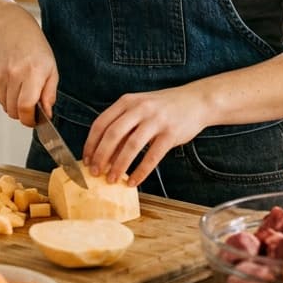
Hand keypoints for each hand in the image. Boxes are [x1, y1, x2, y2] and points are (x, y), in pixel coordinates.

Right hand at [0, 10, 58, 126]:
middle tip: (31, 107)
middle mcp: (14, 74)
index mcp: (33, 72)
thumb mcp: (52, 69)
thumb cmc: (35, 49)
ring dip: (14, 105)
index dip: (29, 120)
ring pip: (5, 106)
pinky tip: (13, 83)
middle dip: (23, 114)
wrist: (12, 30)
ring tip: (22, 90)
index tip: (34, 120)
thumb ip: (49, 94)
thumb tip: (47, 114)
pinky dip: (6, 97)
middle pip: (14, 111)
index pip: (26, 107)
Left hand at [82, 86, 210, 187]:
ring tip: (112, 179)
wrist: (195, 101)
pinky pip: (152, 156)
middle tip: (95, 173)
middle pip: (113, 135)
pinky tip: (133, 181)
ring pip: (131, 146)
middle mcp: (140, 108)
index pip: (101, 123)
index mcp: (127, 101)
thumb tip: (104, 155)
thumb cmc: (163, 108)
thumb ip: (123, 127)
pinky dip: (140, 171)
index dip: (91, 144)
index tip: (86, 160)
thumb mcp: (139, 109)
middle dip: (101, 156)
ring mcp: (156, 120)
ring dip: (118, 166)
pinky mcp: (170, 134)